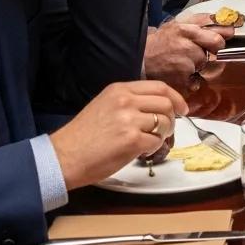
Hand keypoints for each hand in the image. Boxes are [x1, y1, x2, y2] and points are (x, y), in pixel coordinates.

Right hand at [49, 79, 188, 189]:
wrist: (62, 157)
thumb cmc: (82, 136)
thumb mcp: (105, 105)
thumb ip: (130, 101)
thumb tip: (159, 106)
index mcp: (119, 90)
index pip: (159, 87)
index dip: (175, 97)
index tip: (182, 108)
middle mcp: (126, 101)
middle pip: (166, 103)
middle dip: (171, 118)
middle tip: (166, 129)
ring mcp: (129, 120)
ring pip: (164, 122)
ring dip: (163, 134)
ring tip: (149, 141)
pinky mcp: (131, 140)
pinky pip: (156, 141)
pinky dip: (153, 147)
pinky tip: (140, 150)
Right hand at [143, 18, 232, 84]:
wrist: (141, 59)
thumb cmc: (161, 40)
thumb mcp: (179, 23)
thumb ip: (201, 20)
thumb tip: (223, 21)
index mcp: (186, 31)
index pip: (216, 37)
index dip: (222, 38)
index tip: (225, 37)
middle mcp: (187, 48)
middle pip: (214, 51)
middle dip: (211, 50)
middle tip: (201, 50)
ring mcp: (185, 66)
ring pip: (206, 65)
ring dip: (201, 64)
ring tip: (186, 61)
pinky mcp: (181, 81)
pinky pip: (197, 81)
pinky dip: (193, 79)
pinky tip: (182, 73)